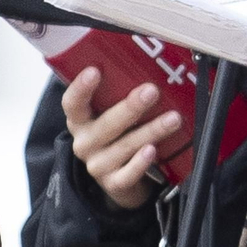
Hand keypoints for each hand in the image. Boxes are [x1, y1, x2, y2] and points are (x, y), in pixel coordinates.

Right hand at [61, 67, 182, 209]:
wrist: (120, 179)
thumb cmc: (118, 135)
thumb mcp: (110, 113)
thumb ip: (120, 94)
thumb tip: (152, 63)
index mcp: (80, 120)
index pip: (72, 103)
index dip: (81, 88)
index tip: (94, 70)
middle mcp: (85, 142)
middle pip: (105, 125)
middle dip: (130, 107)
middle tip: (151, 91)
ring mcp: (98, 165)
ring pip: (124, 147)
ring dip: (150, 131)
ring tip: (173, 119)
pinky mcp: (113, 183)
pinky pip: (127, 175)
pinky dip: (140, 163)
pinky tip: (152, 151)